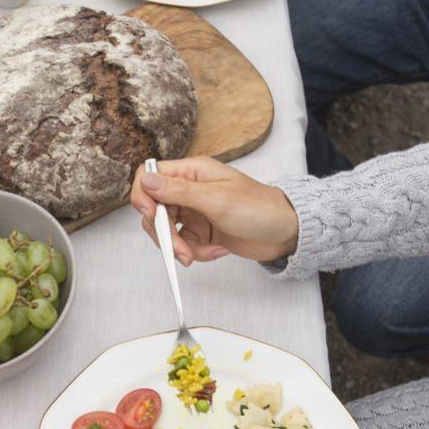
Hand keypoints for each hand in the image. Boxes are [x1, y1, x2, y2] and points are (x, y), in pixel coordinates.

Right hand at [130, 158, 298, 266]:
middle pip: (154, 208)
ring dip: (179, 247)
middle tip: (180, 250)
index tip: (151, 215)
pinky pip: (184, 244)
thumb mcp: (217, 199)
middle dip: (164, 233)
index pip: (149, 175)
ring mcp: (193, 211)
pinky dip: (196, 252)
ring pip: (166, 230)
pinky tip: (216, 251)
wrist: (285, 232)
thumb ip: (178, 190)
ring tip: (198, 256)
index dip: (143, 195)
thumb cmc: (259, 207)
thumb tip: (145, 179)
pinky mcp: (201, 231)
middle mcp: (188, 189)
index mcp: (191, 172)